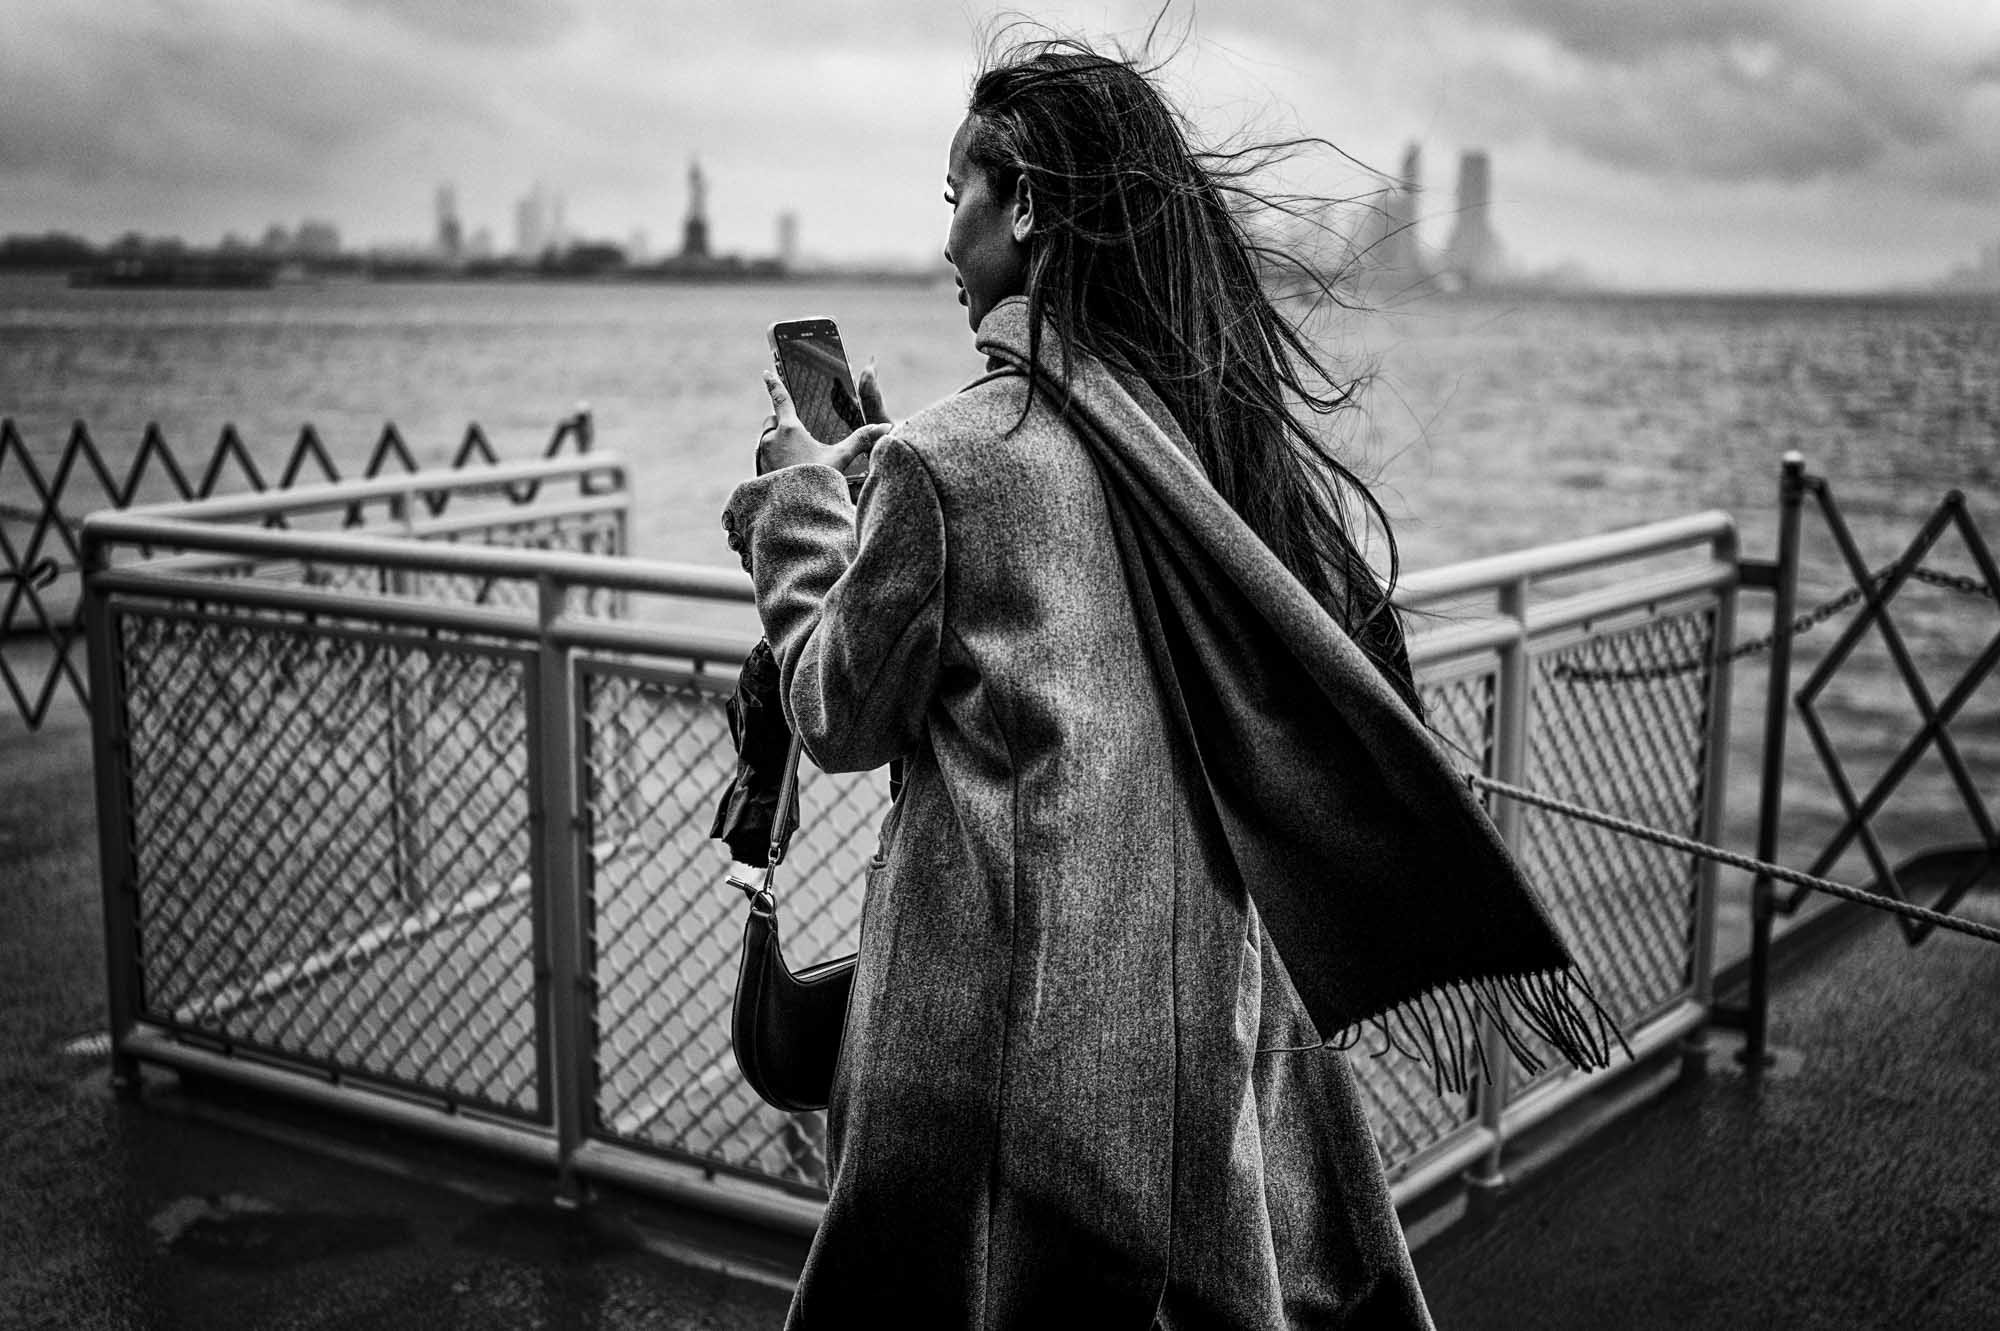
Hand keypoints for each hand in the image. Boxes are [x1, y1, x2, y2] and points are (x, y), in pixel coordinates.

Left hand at [758, 370, 891, 474]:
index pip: (781, 399)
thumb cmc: (818, 481)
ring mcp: (762, 456)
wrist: (794, 512)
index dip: (774, 383)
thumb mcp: (841, 458)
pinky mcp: (758, 472)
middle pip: (773, 422)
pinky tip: (788, 474)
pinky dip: (774, 461)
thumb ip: (861, 440)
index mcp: (790, 429)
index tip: (766, 373)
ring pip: (767, 441)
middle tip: (798, 437)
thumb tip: (886, 426)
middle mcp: (771, 439)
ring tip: (796, 459)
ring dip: (777, 444)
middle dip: (782, 424)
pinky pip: (764, 459)